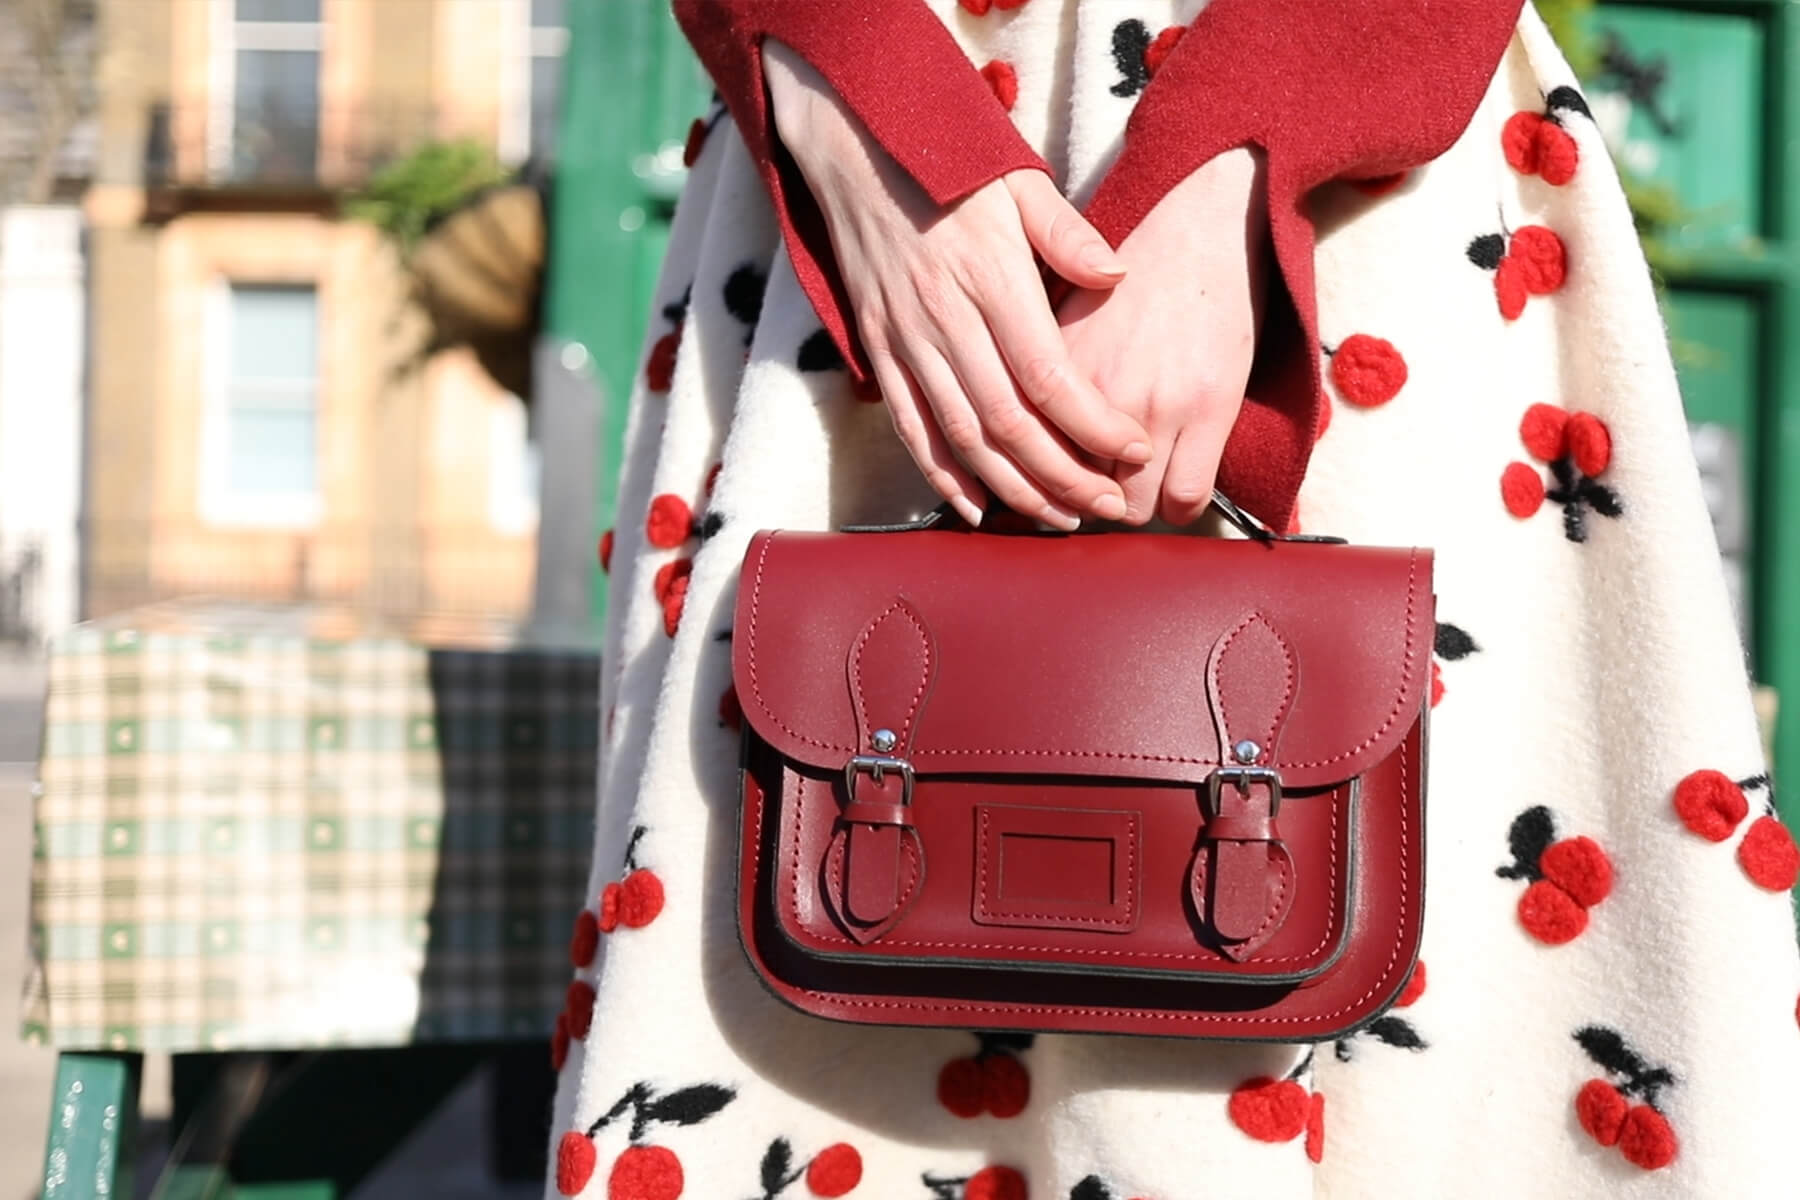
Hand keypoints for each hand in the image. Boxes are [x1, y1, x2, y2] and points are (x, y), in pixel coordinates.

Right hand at [763, 42, 1151, 529]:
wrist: (854, 147)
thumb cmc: (946, 161)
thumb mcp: (1017, 178)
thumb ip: (1068, 233)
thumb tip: (1118, 278)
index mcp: (988, 279)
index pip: (1048, 377)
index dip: (1093, 425)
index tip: (1134, 450)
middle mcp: (943, 320)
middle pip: (1009, 424)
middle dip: (1065, 476)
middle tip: (1110, 505)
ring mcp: (905, 341)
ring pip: (962, 438)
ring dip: (1013, 488)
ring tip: (1060, 516)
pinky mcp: (878, 351)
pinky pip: (910, 428)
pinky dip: (942, 476)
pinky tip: (978, 508)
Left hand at [1056, 147, 1268, 525]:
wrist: (1201, 218)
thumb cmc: (1133, 260)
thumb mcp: (1059, 302)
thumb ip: (1031, 356)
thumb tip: (1001, 403)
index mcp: (1054, 363)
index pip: (1029, 455)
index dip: (1037, 479)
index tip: (1049, 483)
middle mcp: (1099, 390)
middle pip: (1075, 489)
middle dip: (1082, 501)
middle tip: (1094, 494)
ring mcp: (1154, 405)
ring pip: (1131, 504)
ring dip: (1132, 506)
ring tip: (1135, 491)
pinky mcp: (1209, 410)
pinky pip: (1186, 496)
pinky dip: (1179, 507)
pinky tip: (1176, 491)